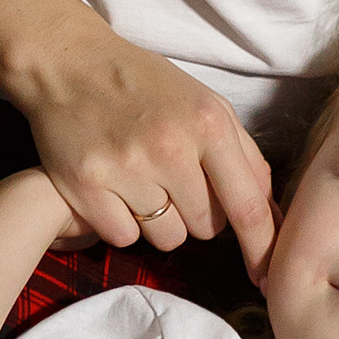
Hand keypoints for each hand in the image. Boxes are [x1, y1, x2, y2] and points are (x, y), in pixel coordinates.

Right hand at [13, 24, 276, 270]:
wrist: (69, 62)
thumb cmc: (144, 84)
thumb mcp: (204, 103)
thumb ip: (243, 154)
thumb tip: (270, 214)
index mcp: (208, 123)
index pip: (247, 205)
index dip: (261, 247)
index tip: (267, 276)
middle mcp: (170, 147)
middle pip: (206, 228)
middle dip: (198, 216)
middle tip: (174, 183)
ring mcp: (126, 167)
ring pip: (167, 238)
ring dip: (160, 223)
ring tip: (142, 184)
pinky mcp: (85, 183)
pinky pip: (124, 237)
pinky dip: (122, 223)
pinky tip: (115, 191)